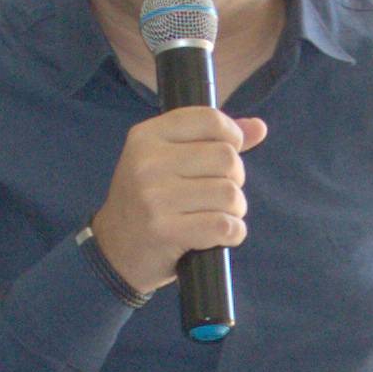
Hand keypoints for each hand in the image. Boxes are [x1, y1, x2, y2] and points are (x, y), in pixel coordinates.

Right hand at [89, 103, 267, 297]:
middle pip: (226, 158)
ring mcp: (154, 197)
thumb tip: (258, 127)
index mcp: (147, 136)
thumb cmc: (148, 202)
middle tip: (219, 194)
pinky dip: (234, 233)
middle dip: (235, 179)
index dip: (233, 135)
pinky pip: (224, 226)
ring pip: (229, 194)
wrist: (114, 252)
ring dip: (235, 210)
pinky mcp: (165, 230)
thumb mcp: (167, 161)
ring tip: (217, 215)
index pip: (209, 119)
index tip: (230, 152)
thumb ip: (211, 140)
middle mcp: (147, 162)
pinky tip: (221, 235)